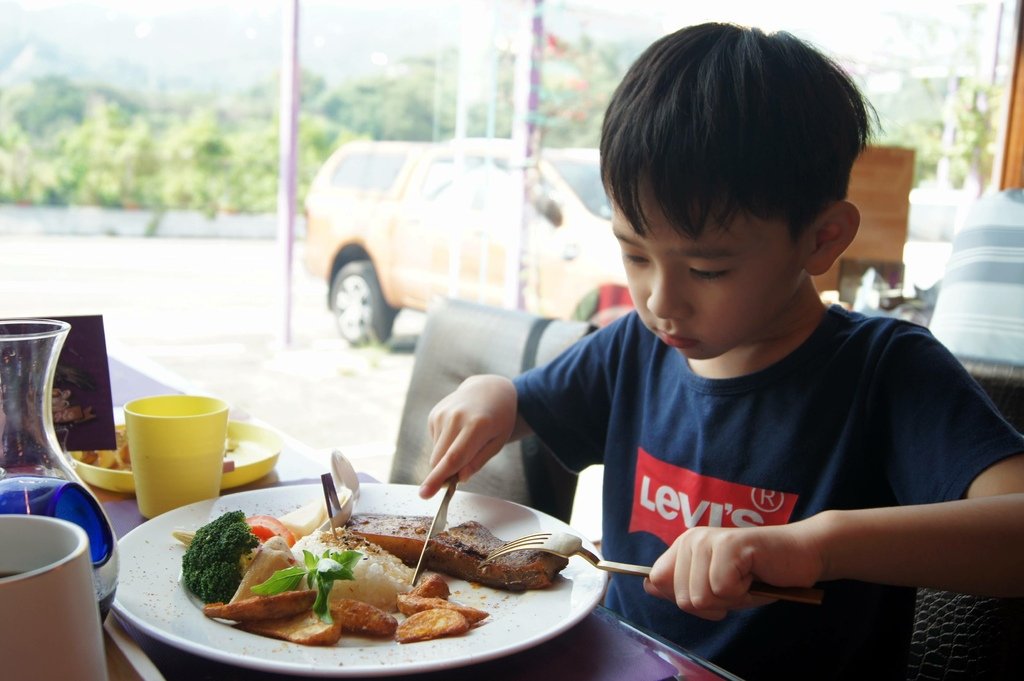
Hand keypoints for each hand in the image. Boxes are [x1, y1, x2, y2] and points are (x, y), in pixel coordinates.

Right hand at [418, 375, 518, 498]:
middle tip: (461, 473)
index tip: (425, 494)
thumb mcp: (497, 442)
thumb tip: (460, 478)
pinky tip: (457, 432)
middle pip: (440, 459)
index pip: (454, 457)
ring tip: (465, 441)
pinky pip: (435, 443)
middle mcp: (456, 417)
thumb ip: (478, 461)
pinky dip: (444, 445)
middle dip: (444, 474)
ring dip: (447, 458)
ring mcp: (442, 414)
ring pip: (436, 454)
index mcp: (477, 426)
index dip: (439, 478)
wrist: (488, 389)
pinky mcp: (433, 414)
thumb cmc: (498, 420)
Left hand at [643, 522, 824, 620]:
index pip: (656, 581)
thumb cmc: (759, 575)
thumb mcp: (716, 588)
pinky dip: (745, 594)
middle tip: (737, 586)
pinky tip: (755, 575)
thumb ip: (683, 586)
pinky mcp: (729, 546)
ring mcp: (709, 540)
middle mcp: (692, 539)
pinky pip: (723, 590)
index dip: (686, 599)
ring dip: (731, 600)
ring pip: (700, 598)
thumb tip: (648, 584)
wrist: (801, 555)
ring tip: (746, 580)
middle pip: (682, 598)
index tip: (714, 591)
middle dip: (714, 605)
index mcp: (684, 546)